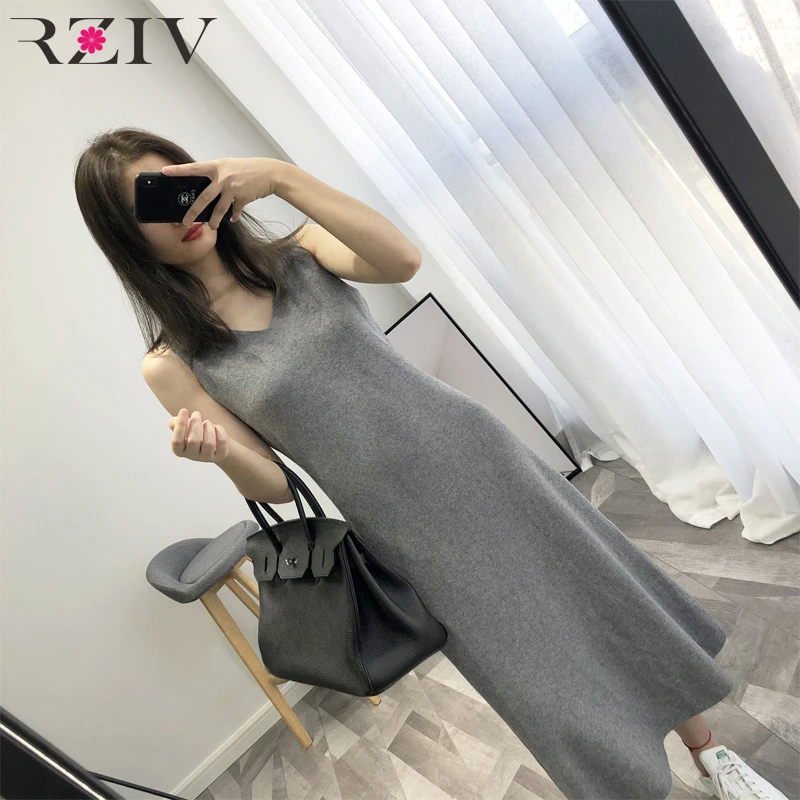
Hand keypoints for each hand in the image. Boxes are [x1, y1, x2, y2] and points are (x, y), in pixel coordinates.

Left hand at [160, 157, 284, 229]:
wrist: (270, 173)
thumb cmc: (248, 169)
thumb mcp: (230, 167)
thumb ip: (217, 176)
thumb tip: (208, 191)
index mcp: (217, 167)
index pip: (194, 168)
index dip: (179, 170)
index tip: (165, 172)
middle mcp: (223, 177)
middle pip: (203, 197)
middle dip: (193, 212)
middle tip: (184, 221)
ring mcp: (233, 188)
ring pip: (219, 209)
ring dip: (214, 220)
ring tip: (211, 227)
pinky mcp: (243, 198)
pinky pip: (234, 211)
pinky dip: (233, 216)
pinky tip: (232, 220)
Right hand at [168, 408, 229, 462]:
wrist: (212, 441)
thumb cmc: (194, 432)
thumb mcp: (183, 427)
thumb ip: (175, 422)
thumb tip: (177, 419)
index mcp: (179, 450)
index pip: (177, 441)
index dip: (180, 425)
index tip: (184, 410)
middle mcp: (192, 456)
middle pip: (193, 441)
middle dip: (195, 424)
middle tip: (197, 413)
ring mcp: (207, 457)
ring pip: (209, 443)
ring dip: (208, 427)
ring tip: (207, 422)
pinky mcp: (220, 455)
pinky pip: (222, 442)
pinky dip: (220, 431)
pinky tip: (216, 427)